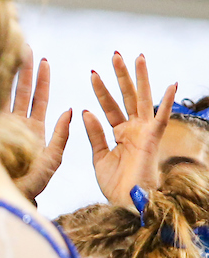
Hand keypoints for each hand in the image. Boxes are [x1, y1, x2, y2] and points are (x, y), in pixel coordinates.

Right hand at [9, 46, 71, 200]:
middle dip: (23, 71)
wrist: (4, 200)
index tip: (44, 61)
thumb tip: (71, 110)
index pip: (39, 99)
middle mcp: (15, 126)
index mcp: (34, 131)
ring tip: (6, 56)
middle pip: (20, 93)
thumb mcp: (52, 162)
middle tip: (24, 48)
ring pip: (3, 97)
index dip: (41, 80)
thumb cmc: (30, 187)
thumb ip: (61, 137)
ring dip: (5, 77)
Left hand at [84, 52, 176, 206]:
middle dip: (120, 75)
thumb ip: (94, 134)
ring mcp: (144, 132)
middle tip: (114, 54)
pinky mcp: (153, 139)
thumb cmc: (114, 185)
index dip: (100, 90)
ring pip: (142, 99)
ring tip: (138, 56)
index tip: (92, 72)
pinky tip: (171, 84)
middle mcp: (132, 128)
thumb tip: (86, 111)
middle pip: (125, 96)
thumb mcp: (99, 156)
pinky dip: (167, 102)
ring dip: (140, 78)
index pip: (108, 106)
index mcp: (119, 132)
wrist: (126, 203)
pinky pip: (162, 118)